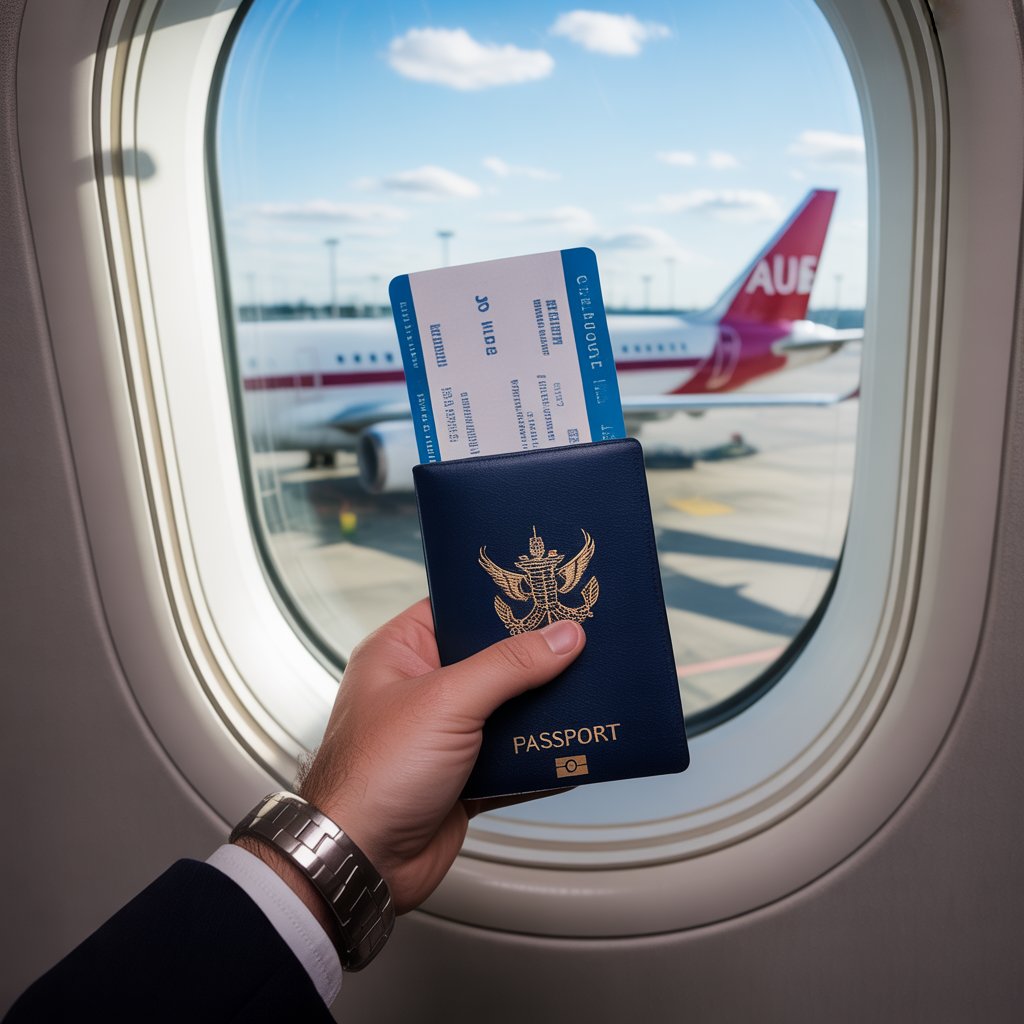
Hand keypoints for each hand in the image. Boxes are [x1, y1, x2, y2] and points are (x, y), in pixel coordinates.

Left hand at [238, 599, 584, 921]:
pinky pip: (514, 758)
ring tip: (590, 691)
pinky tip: (572, 748)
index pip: (458, 608)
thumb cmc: (371, 776)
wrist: (361, 862)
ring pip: (508, 709)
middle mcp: (422, 689)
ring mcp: (444, 734)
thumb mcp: (446, 701)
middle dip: (536, 657)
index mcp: (401, 653)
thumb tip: (560, 636)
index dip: (502, 602)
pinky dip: (541, 756)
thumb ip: (509, 665)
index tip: (550, 594)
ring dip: (544, 708)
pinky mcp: (464, 777)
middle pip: (492, 660)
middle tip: (583, 641)